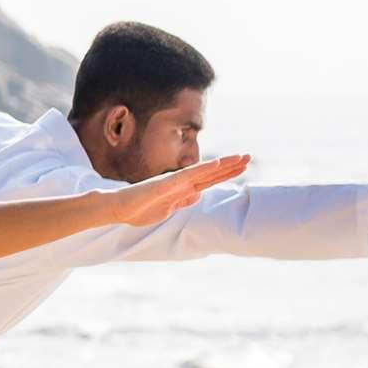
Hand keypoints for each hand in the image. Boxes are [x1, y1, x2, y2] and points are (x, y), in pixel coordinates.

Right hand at [106, 152, 251, 227]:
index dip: (226, 173)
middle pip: (210, 173)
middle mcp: (180, 182)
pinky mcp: (165, 184)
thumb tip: (198, 195)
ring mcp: (173, 181)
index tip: (243, 167)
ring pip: (203, 171)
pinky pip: (187, 175)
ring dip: (223, 165)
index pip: (209, 180)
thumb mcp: (167, 210)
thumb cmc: (139, 210)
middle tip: (249, 157)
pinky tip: (216, 164)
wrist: (117, 209)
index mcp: (181, 189)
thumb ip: (182, 202)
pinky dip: (203, 169)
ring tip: (240, 158)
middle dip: (231, 166)